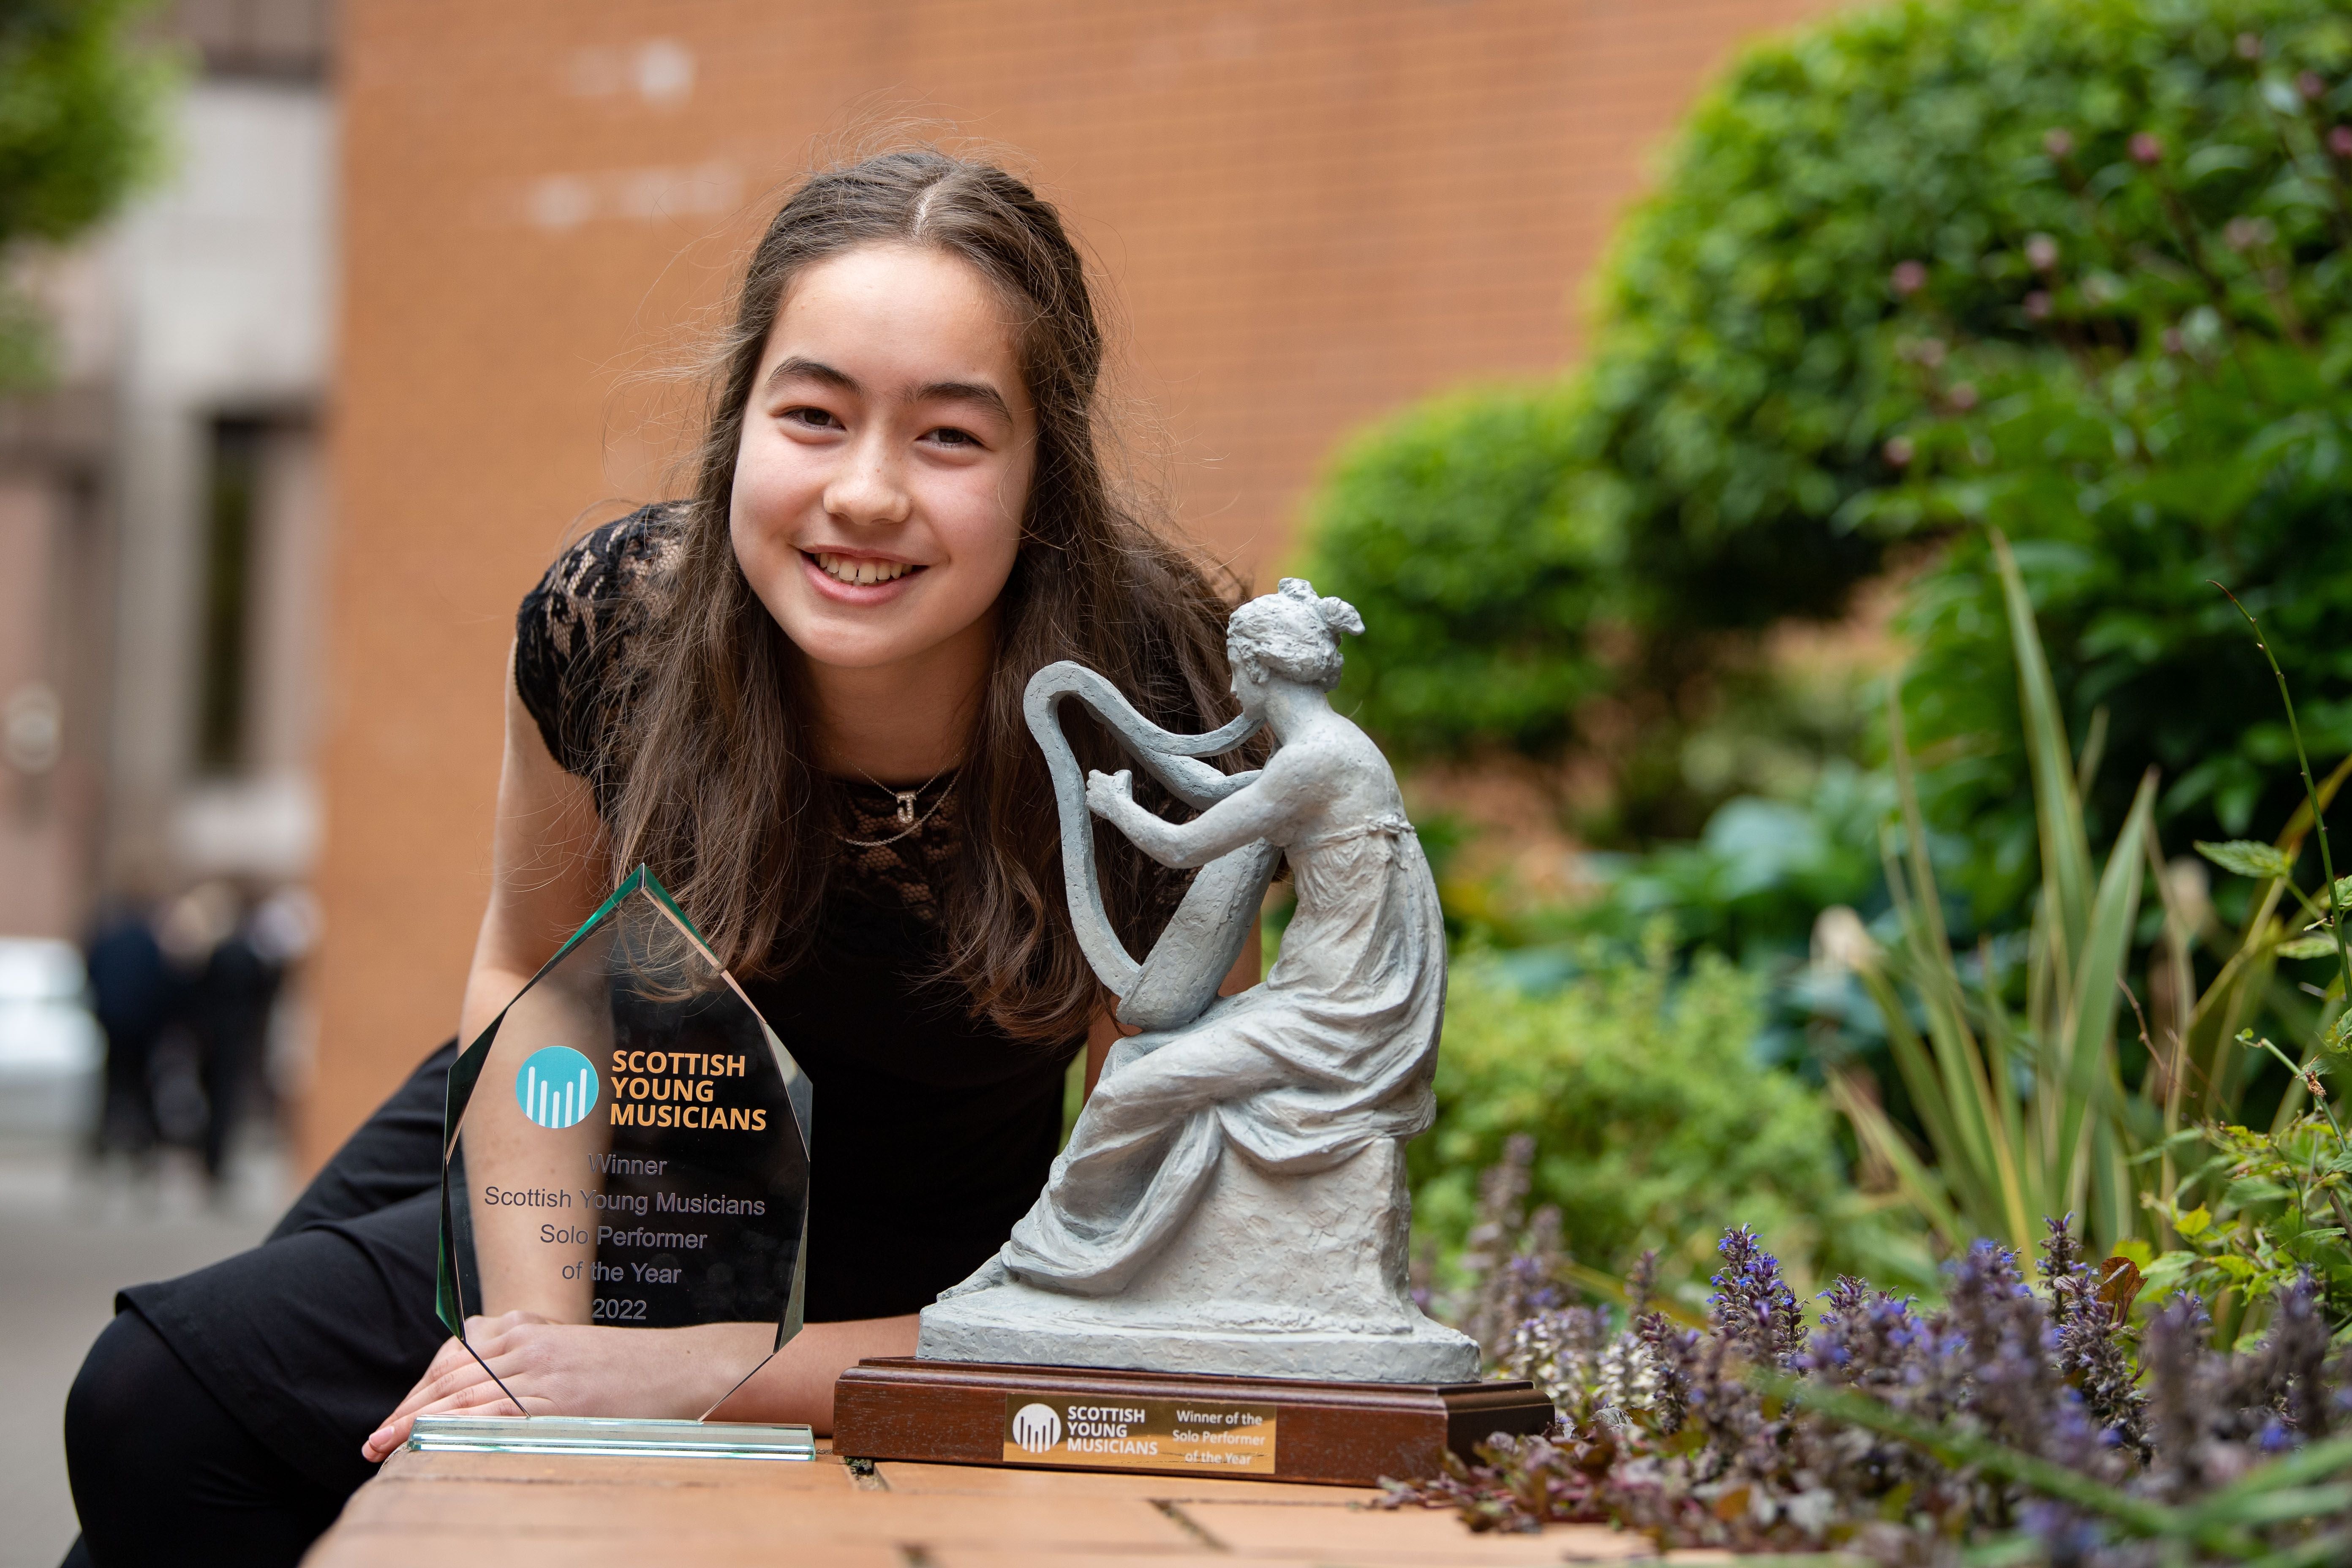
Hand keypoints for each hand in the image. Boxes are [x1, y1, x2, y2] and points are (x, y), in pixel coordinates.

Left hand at [360, 1312, 765, 1461]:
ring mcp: (539, 1372)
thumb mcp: (567, 1351)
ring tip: (383, 1448)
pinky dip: (453, 1428)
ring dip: (415, 1423)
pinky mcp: (554, 1400)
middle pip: (448, 1377)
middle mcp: (526, 1345)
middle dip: (406, 1410)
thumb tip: (477, 1373)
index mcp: (527, 1329)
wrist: (683, 1370)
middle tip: (373, 1440)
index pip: (454, 1356)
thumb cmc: (628, 1370)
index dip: (417, 1389)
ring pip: (461, 1395)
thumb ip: (523, 1357)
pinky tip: (428, 1444)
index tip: (394, 1417)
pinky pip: (491, 1414)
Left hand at [1086, 768, 1133, 818]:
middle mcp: (1091, 785)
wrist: (1119, 807)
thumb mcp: (1126, 775)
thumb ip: (1121, 772)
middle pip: (1090, 783)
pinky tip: (1101, 803)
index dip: (1097, 775)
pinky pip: (1088, 802)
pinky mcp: (1090, 805)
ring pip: (1089, 793)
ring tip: (1104, 797)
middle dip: (1095, 784)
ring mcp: (1090, 795)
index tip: (1102, 778)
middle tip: (1104, 788)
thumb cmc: (1122, 791)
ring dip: (1094, 794)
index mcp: (1097, 777)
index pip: (1092, 773)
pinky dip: (1094, 803)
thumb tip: (1116, 775)